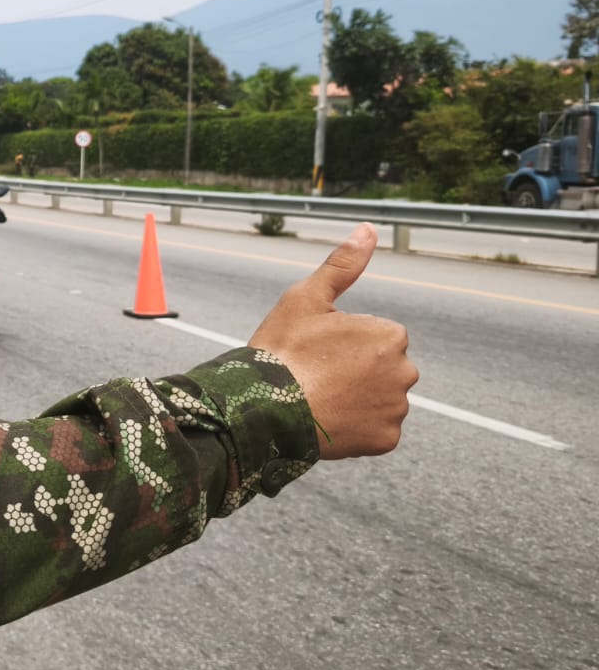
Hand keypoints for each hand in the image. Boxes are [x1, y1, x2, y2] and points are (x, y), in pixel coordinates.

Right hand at [246, 223, 414, 459]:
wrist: (265, 408)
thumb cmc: (283, 349)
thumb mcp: (305, 298)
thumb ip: (342, 265)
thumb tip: (368, 229)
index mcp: (390, 335)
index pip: (375, 335)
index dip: (342, 342)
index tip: (316, 350)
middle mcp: (405, 372)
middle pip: (381, 368)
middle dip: (356, 370)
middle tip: (316, 375)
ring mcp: (396, 409)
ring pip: (379, 399)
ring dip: (357, 398)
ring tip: (320, 398)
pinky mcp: (386, 440)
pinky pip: (375, 430)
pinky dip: (357, 427)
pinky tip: (330, 420)